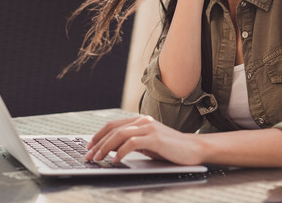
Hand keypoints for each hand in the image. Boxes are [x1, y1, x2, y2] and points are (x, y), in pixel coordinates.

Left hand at [84, 115, 202, 165]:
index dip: (98, 135)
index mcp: (140, 121)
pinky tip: (115, 160)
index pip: (113, 125)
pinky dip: (121, 152)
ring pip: (120, 135)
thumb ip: (131, 143)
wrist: (193, 149)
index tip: (89, 146)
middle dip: (97, 143)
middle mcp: (143, 121)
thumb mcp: (147, 145)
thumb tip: (111, 148)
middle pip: (113, 129)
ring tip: (97, 159)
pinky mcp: (155, 138)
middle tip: (88, 156)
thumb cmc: (170, 149)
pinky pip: (132, 143)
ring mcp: (149, 128)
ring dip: (105, 148)